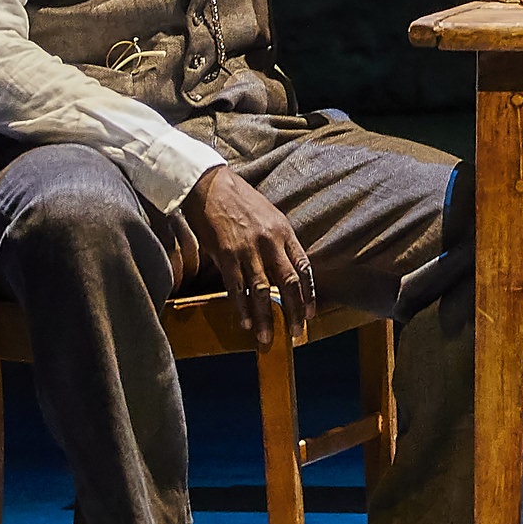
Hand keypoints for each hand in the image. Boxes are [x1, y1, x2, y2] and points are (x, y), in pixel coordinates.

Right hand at [181, 166, 313, 346]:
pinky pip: (237, 287)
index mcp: (285, 232)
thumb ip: (279, 241)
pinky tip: (246, 323)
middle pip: (288, 282)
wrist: (212, 185)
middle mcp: (271, 242)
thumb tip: (286, 265)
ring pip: (263, 290)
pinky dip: (242, 307)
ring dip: (266, 317)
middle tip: (297, 332)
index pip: (303, 268)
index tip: (311, 313)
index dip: (308, 293)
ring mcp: (248, 249)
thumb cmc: (240, 201)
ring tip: (268, 338)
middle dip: (294, 310)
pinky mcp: (226, 254)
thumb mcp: (270, 216)